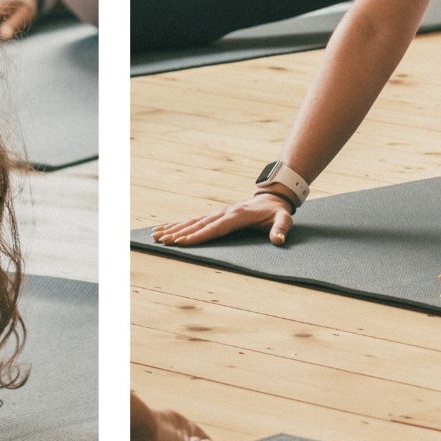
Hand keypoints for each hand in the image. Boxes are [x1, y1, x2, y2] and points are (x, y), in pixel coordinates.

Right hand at [152, 193, 296, 246]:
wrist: (273, 198)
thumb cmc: (277, 212)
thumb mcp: (284, 219)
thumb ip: (281, 229)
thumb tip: (279, 241)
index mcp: (237, 215)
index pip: (215, 228)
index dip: (198, 236)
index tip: (182, 243)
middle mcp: (224, 212)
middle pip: (199, 224)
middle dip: (179, 233)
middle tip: (162, 241)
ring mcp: (219, 212)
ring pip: (193, 221)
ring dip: (175, 228)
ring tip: (157, 235)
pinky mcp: (216, 214)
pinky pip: (195, 220)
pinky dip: (180, 224)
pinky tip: (167, 229)